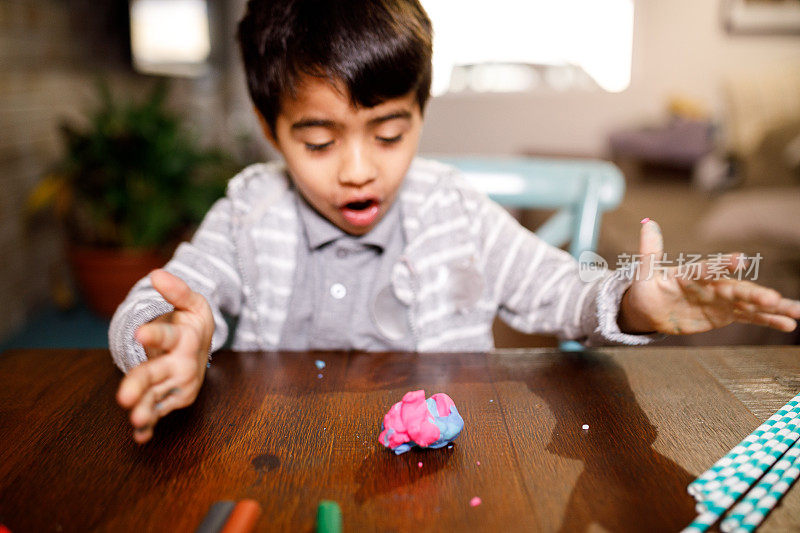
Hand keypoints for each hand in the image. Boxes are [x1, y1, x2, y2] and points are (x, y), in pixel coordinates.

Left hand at [116, 269, 213, 443]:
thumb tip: (155, 275)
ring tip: (134, 421)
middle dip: (141, 386)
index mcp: (185, 339)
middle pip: (157, 374)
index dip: (154, 335)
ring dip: (146, 411)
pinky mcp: (174, 400)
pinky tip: (140, 436)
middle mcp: (183, 365)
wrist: (203, 346)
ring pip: (157, 398)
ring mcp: (179, 385)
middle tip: (123, 397)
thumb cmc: (193, 322)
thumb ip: (176, 290)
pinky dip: (150, 426)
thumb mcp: (192, 303)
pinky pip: (159, 413)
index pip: (168, 335)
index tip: (139, 332)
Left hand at [618, 219, 799, 334]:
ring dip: (773, 307)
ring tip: (798, 311)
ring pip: (751, 303)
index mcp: (694, 274)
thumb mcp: (645, 272)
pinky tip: (788, 324)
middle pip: (737, 288)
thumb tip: (648, 223)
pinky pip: (749, 317)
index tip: (739, 259)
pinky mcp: (726, 314)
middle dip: (755, 293)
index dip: (723, 264)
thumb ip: (650, 251)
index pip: (709, 268)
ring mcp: (722, 300)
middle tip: (773, 298)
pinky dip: (768, 320)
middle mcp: (713, 285)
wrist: (652, 307)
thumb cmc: (648, 287)